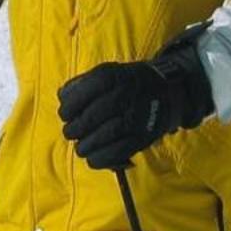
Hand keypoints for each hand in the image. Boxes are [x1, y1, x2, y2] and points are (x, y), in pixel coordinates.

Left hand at [58, 48, 210, 170]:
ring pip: (104, 136)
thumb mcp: (109, 71)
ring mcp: (136, 117)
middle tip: (70, 132)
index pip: (85, 92)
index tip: (64, 114)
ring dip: (86, 145)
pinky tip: (92, 158)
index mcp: (114, 76)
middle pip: (92, 116)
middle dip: (75, 128)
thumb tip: (62, 96)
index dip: (70, 105)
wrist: (169, 91)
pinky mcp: (143, 136)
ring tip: (80, 146)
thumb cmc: (129, 82)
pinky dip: (101, 158)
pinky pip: (118, 151)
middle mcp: (126, 95)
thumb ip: (84, 82)